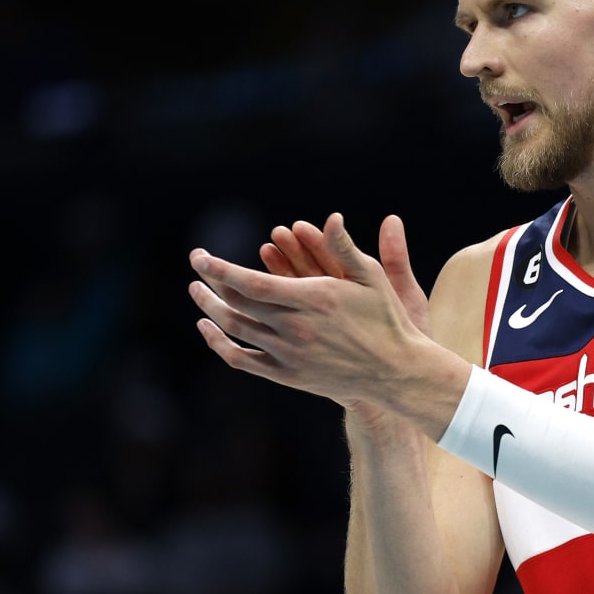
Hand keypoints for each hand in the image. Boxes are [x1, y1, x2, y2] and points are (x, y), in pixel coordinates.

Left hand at [189, 214, 465, 433]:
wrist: (396, 374)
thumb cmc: (388, 319)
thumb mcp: (373, 279)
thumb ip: (346, 249)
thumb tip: (331, 218)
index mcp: (314, 300)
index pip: (250, 282)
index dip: (219, 268)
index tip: (199, 256)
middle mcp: (297, 329)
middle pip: (237, 304)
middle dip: (210, 282)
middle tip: (197, 265)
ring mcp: (290, 355)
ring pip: (235, 330)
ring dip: (210, 308)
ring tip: (197, 291)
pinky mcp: (288, 375)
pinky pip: (242, 360)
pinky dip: (219, 344)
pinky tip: (209, 327)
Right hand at [261, 215, 429, 335]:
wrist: (401, 375)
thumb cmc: (405, 332)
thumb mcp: (406, 294)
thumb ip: (395, 259)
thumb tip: (393, 218)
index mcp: (356, 284)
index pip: (332, 257)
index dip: (316, 242)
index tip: (300, 227)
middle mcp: (336, 300)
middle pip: (309, 270)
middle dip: (293, 251)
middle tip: (279, 235)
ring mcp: (322, 319)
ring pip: (295, 292)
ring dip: (280, 272)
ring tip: (268, 251)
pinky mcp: (312, 339)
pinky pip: (291, 320)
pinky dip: (278, 305)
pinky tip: (265, 291)